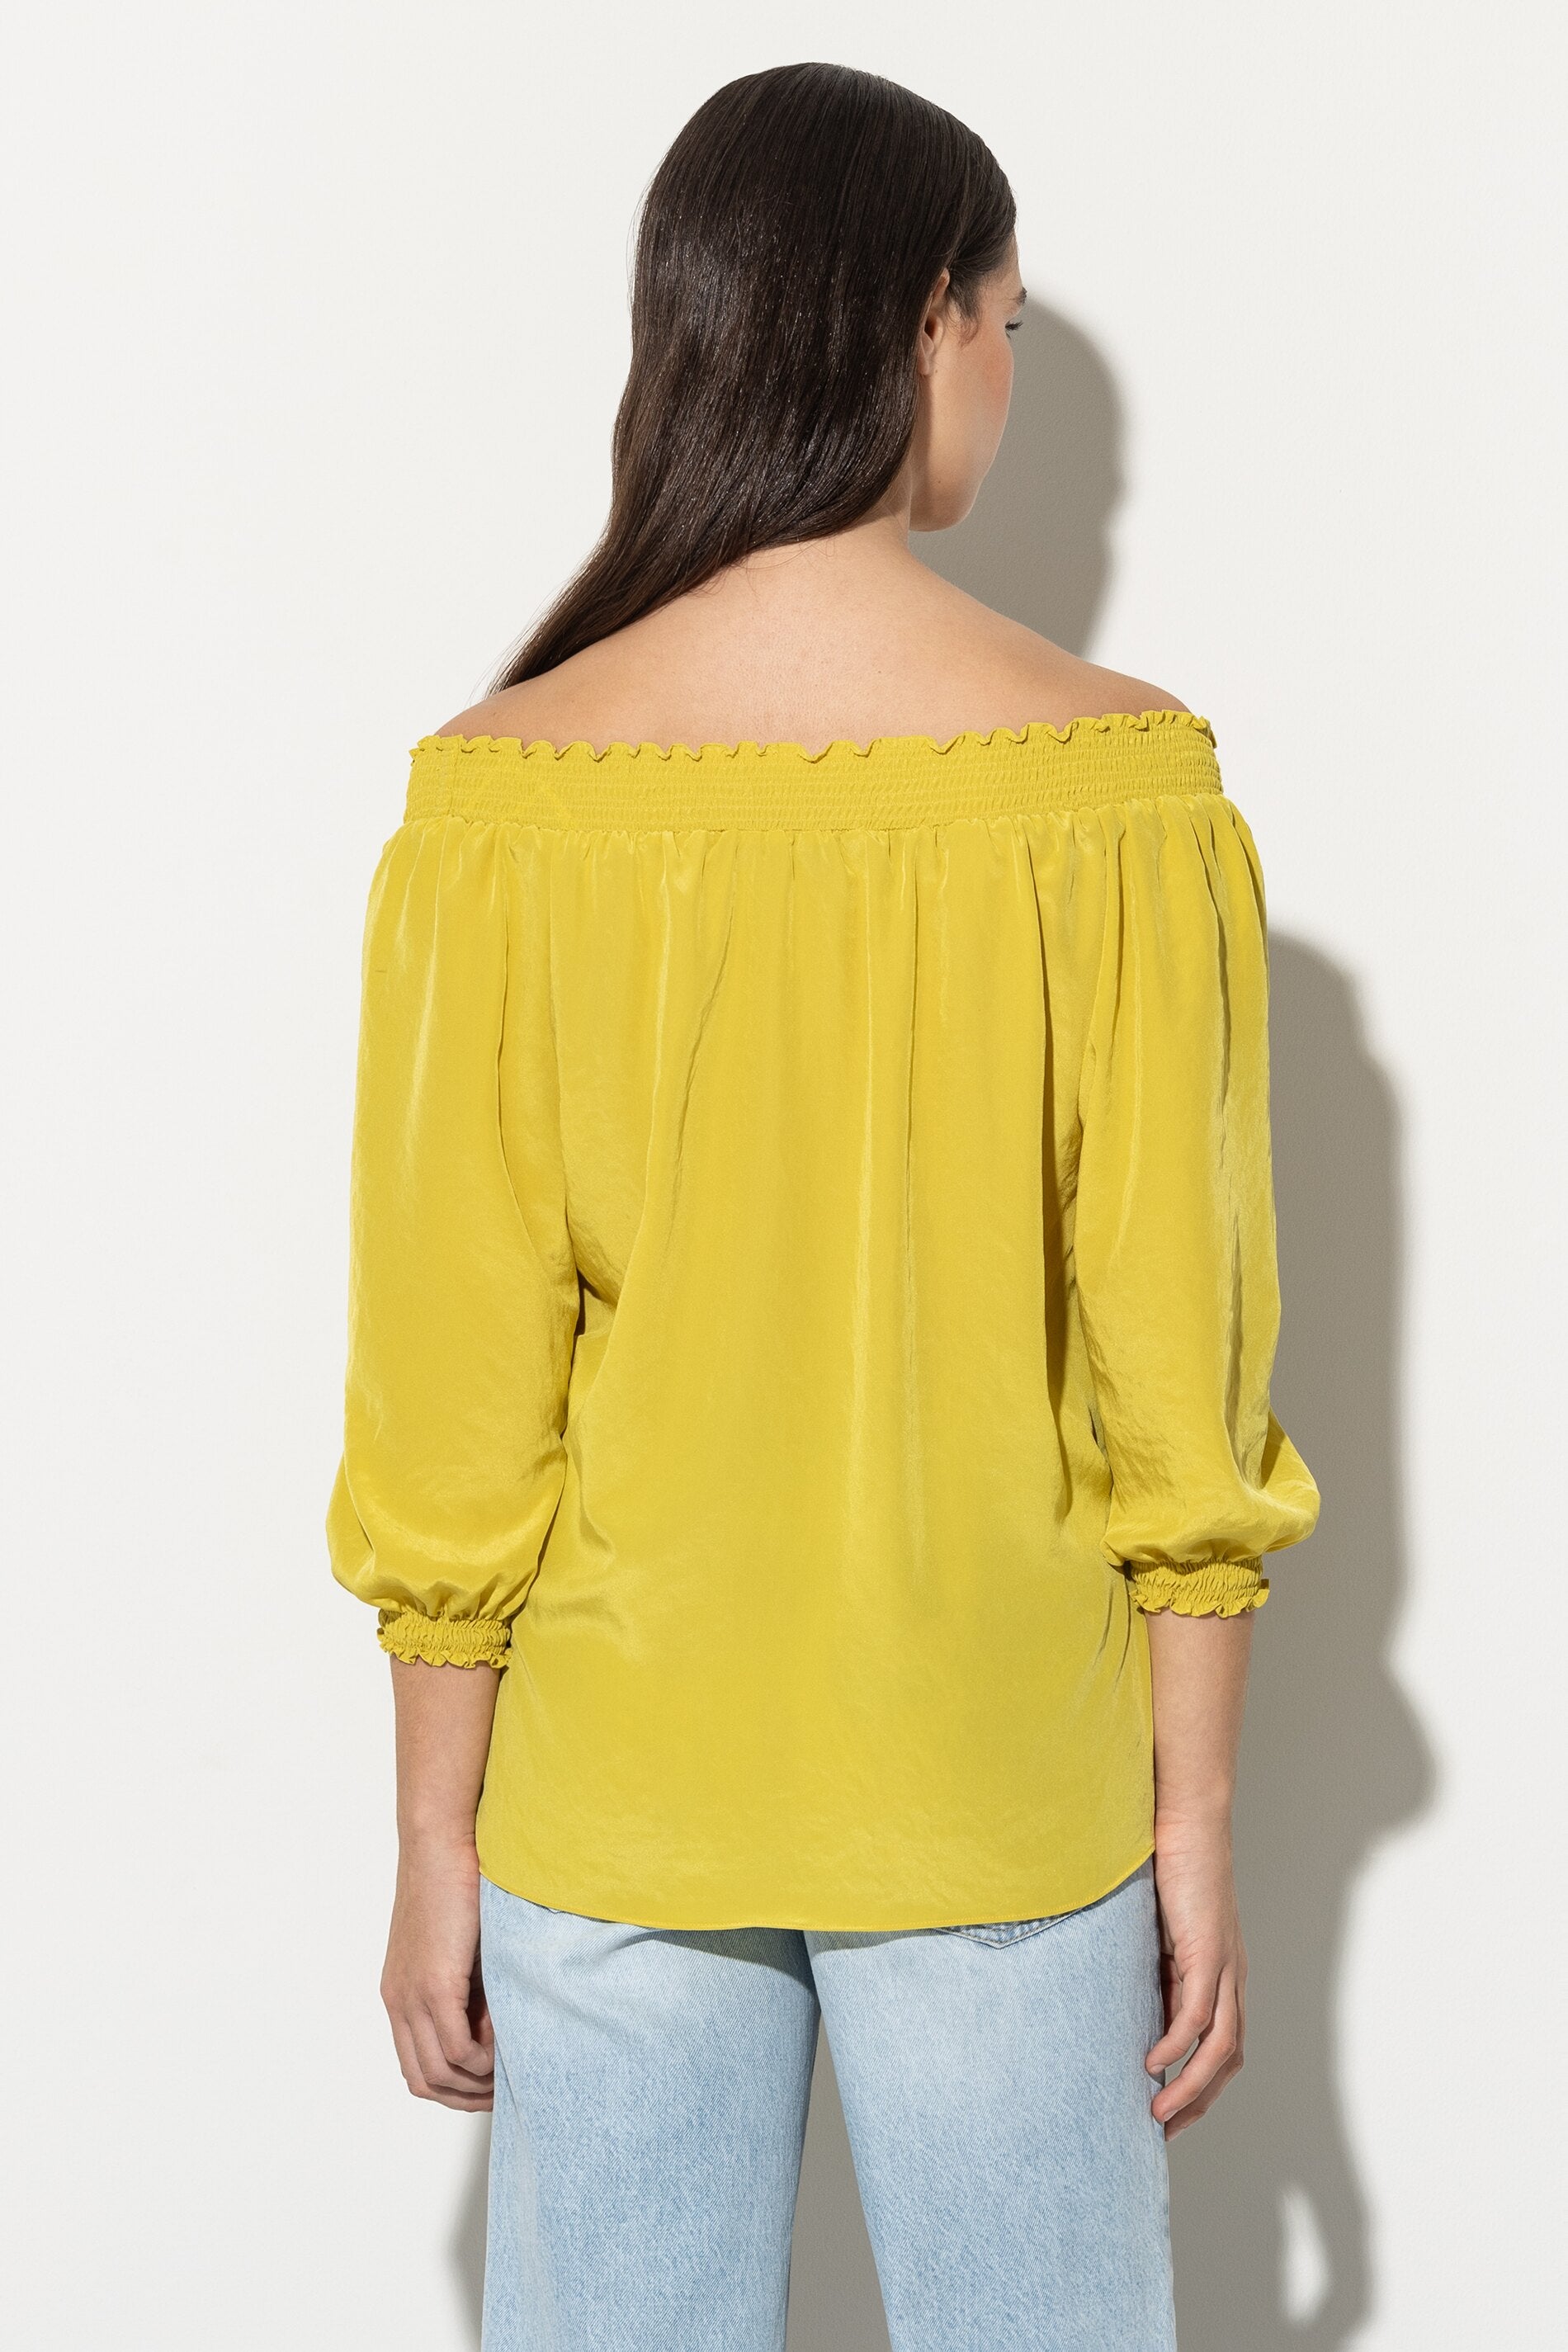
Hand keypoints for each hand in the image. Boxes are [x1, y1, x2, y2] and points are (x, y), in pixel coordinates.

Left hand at [381, 1833, 494, 2110]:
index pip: (416, 2068)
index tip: (490, 2081)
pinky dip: (483, 2058)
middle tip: (506, 2087)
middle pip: (424, 2083)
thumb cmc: (457, 1879)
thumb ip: (469, 1981)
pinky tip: (507, 2037)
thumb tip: (499, 2014)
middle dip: (466, 2096)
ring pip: (440, 2074)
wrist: (441, 1839)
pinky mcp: (434, 1985)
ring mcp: (413, 1996)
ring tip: (512, 2061)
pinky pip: (457, 2049)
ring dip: (479, 2080)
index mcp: (400, 1993)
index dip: (454, 2086)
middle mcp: (399, 2001)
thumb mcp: (458, 1943)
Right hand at [1146, 1812, 1245, 2136]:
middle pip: (1229, 2059)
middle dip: (1199, 2100)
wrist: (1187, 1820)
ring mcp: (1223, 1965)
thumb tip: (1124, 2002)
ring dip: (1190, 2085)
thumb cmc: (1170, 1865)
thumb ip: (1151, 1966)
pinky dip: (1177, 2044)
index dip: (1199, 2085)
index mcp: (1221, 1974)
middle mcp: (1231, 1976)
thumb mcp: (1157, 1930)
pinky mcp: (1207, 1950)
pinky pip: (1197, 2013)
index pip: (1222, 2047)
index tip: (1167, 2112)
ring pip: (1219, 2047)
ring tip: (1158, 2112)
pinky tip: (1152, 2062)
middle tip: (1164, 2131)